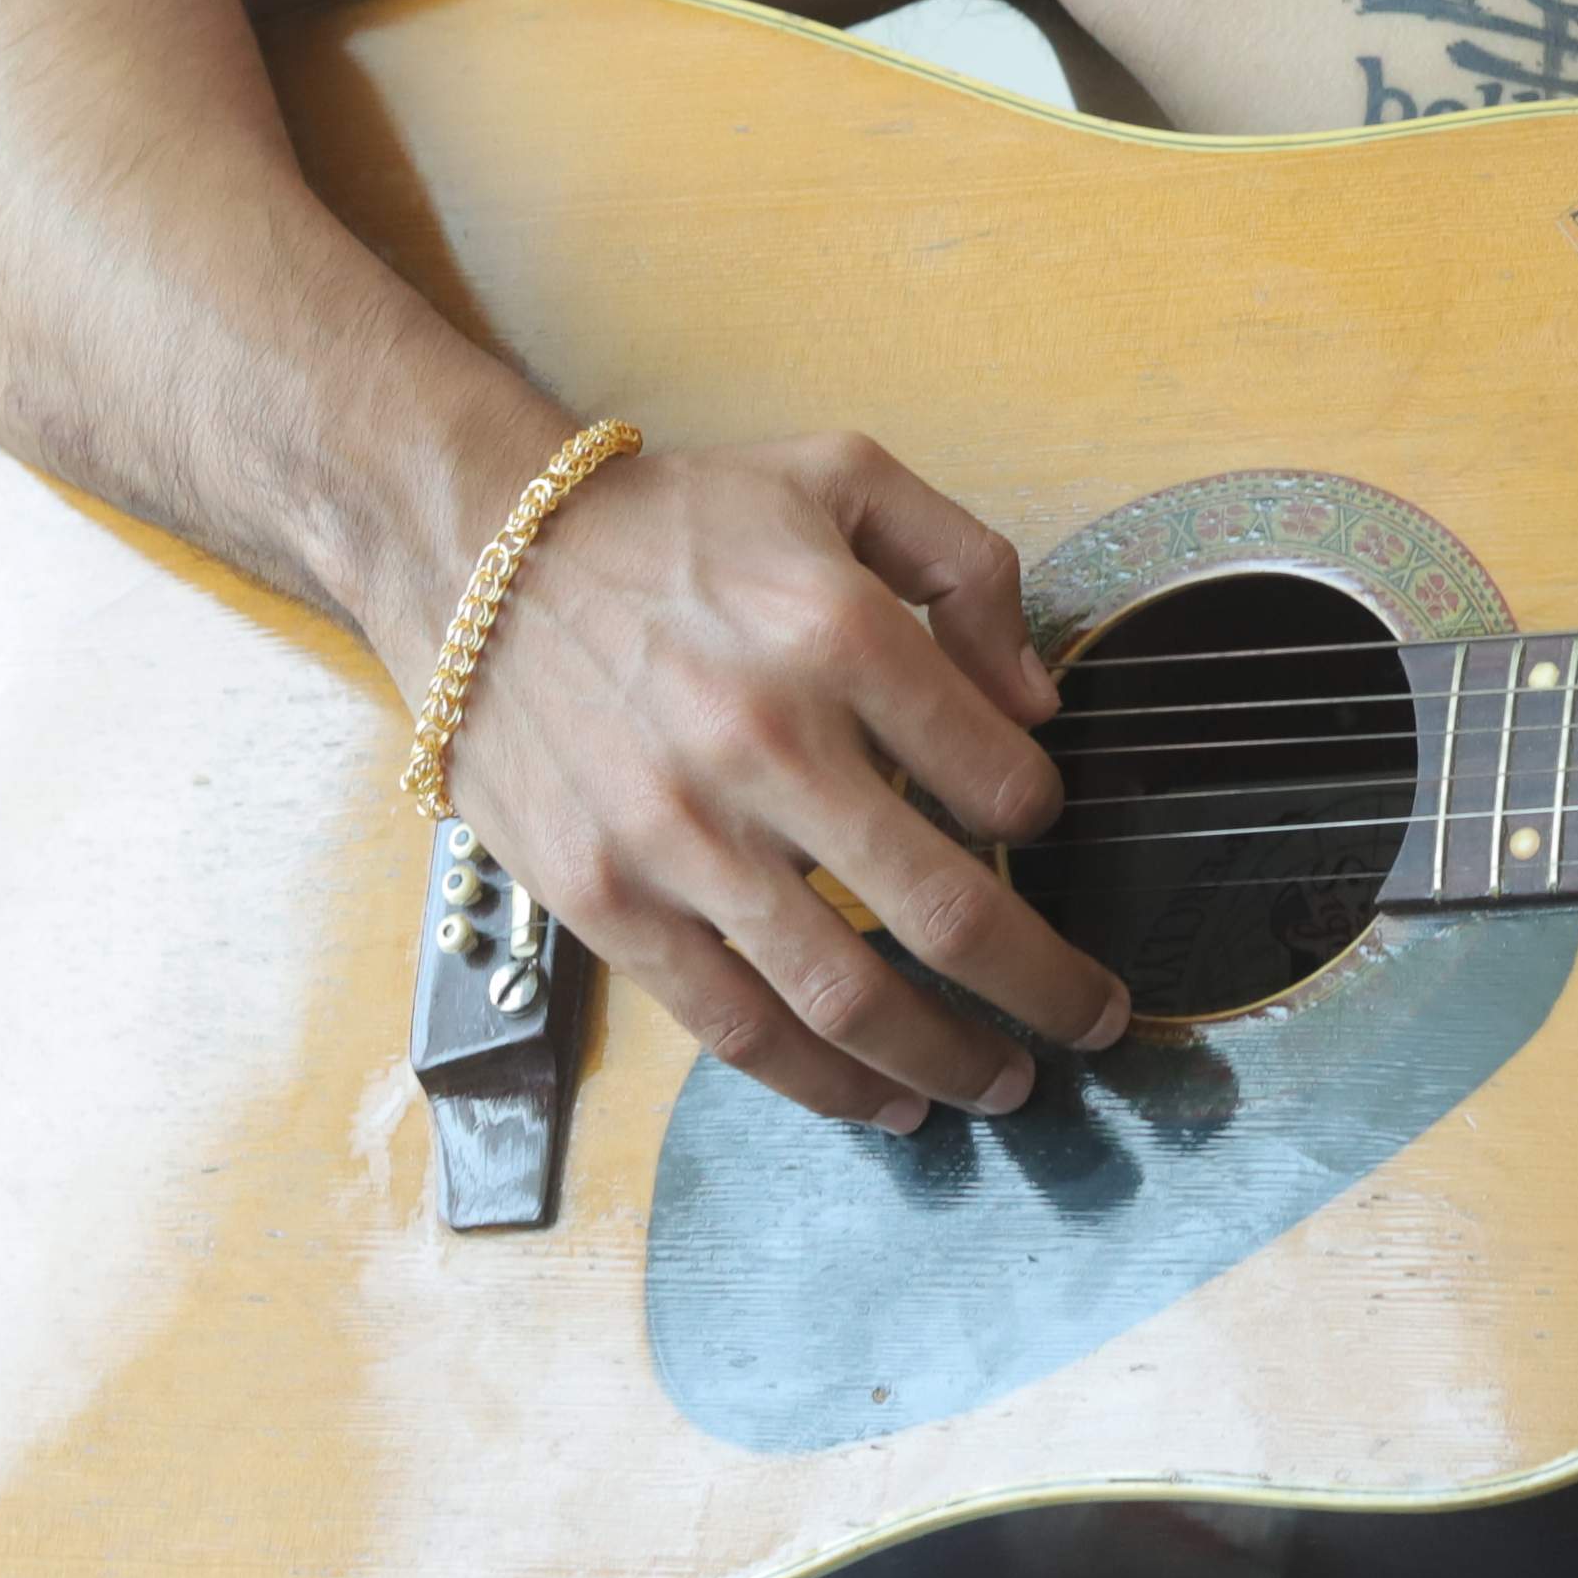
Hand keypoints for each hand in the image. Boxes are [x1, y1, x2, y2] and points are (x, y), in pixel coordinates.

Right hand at [418, 427, 1117, 1128]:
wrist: (483, 553)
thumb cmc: (676, 522)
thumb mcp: (844, 476)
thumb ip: (966, 565)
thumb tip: (1038, 704)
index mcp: (839, 635)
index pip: (999, 779)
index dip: (1043, 818)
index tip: (1042, 830)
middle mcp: (766, 744)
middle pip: (946, 912)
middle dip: (1044, 988)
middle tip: (1095, 1021)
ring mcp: (680, 838)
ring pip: (848, 996)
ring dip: (947, 1059)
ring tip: (1005, 1083)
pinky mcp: (607, 901)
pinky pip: (734, 1025)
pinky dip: (823, 1085)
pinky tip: (886, 1102)